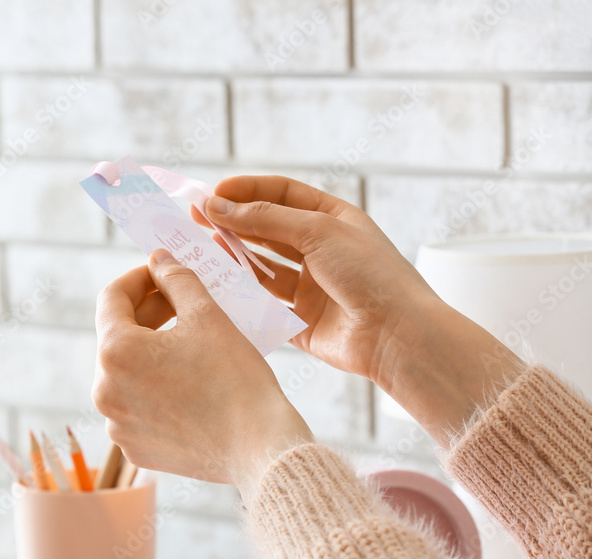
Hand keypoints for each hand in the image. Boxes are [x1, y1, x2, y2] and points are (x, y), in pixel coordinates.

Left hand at [92, 249, 313, 485]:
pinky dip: (156, 388)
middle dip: (149, 314)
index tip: (163, 272)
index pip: (111, 298)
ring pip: (127, 373)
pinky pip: (137, 406)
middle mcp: (104, 390)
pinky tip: (188, 381)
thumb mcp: (207, 316)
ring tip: (188, 342)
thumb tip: (159, 259)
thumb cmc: (235, 379)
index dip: (139, 278)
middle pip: (118, 337)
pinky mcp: (134, 447)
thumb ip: (176, 279)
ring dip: (152, 352)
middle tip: (183, 302)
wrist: (260, 448)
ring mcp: (117, 423)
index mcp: (115, 352)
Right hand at [195, 175, 522, 444]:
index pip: (282, 195)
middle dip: (231, 223)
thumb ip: (264, 218)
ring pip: (260, 268)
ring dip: (232, 258)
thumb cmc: (370, 274)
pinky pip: (262, 305)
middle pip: (267, 230)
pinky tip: (218, 285)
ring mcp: (309, 287)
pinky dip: (241, 295)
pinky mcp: (299, 321)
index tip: (212, 193)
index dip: (247, 191)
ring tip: (201, 250)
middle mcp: (320, 251)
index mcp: (333, 220)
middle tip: (194, 219)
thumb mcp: (317, 231)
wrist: (397, 335)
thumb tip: (218, 205)